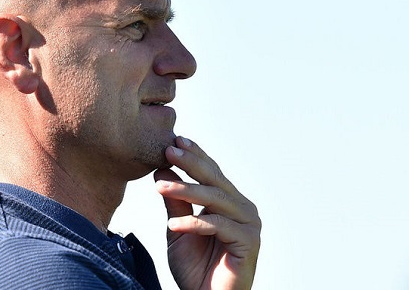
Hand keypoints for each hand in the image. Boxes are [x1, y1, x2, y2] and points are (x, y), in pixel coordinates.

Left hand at [154, 137, 260, 289]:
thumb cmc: (196, 268)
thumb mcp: (178, 229)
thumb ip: (174, 202)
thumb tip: (161, 170)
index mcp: (228, 202)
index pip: (211, 172)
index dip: (194, 155)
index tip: (174, 141)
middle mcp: (242, 208)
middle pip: (215, 179)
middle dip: (190, 163)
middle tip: (168, 151)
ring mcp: (249, 224)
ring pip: (215, 199)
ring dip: (186, 190)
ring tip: (160, 187)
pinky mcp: (249, 242)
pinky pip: (218, 226)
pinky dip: (194, 223)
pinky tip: (173, 226)